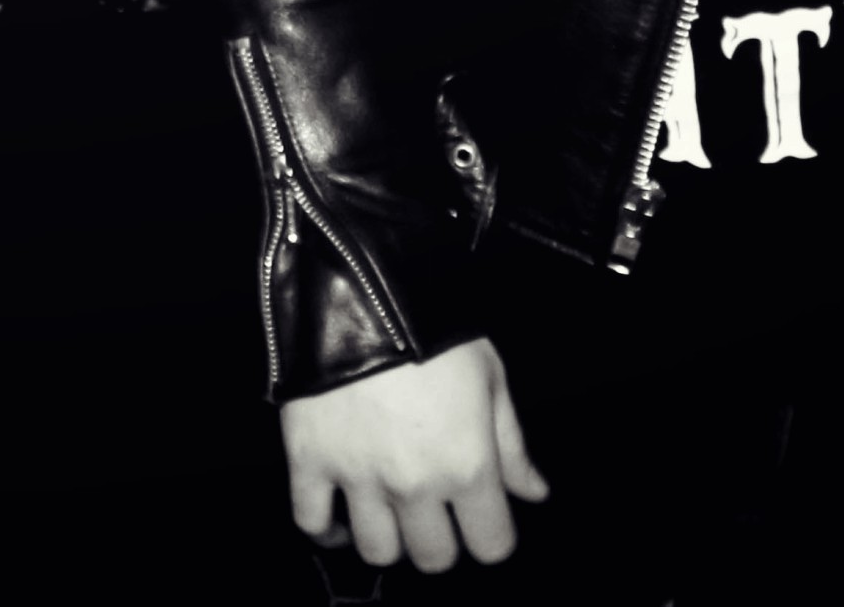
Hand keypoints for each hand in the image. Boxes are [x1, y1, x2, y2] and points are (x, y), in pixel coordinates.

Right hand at [281, 336, 546, 572]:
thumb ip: (512, 444)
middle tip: (436, 511)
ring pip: (377, 551)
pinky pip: (311, 521)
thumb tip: (534, 492)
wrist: (359, 286)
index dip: (492, 534)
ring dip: (389, 538)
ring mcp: (357, 477)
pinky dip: (327, 529)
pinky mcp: (308, 460)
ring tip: (390, 512)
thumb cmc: (433, 327)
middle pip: (433, 557)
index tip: (483, 516)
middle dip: (441, 540)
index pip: (491, 546)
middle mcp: (414, 484)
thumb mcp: (490, 376)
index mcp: (467, 466)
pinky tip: (341, 517)